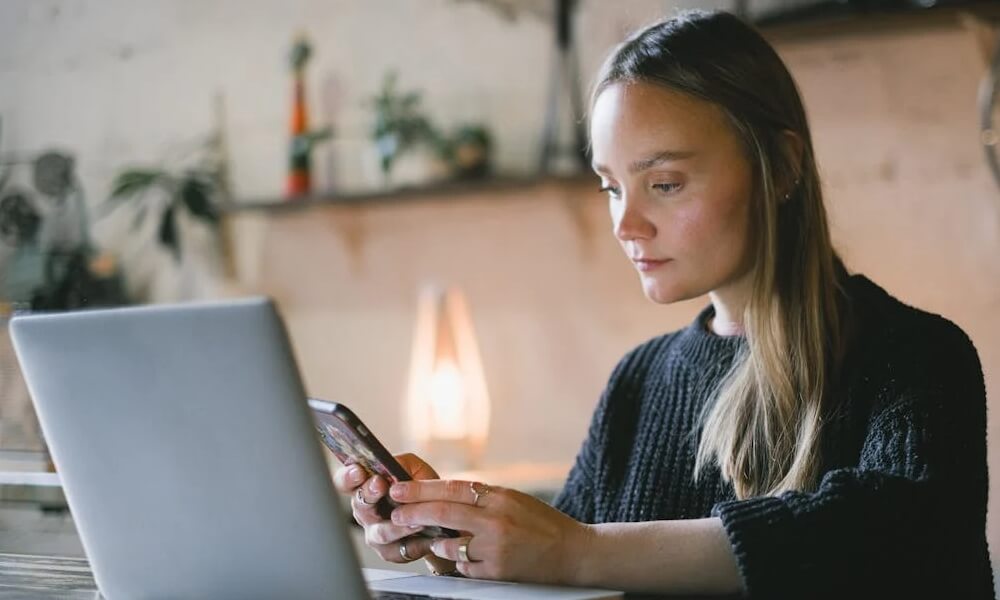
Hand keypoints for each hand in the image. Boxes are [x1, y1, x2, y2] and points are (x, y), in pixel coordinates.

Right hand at [332, 454, 456, 573]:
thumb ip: (402, 463)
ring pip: (380, 532)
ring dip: (397, 525)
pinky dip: (414, 542)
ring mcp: (375, 533)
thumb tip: (391, 467)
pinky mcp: (389, 552)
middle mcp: (366, 512)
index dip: (348, 477)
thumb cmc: (422, 489)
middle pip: (359, 505)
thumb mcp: (415, 468)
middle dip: (369, 493)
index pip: (346, 482)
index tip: (358, 471)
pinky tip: (425, 535)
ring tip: (414, 519)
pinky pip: (398, 550)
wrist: (440, 515)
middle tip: (380, 484)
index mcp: (366, 488)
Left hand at [387, 479, 592, 583]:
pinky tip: (465, 558)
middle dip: (413, 513)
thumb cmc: (543, 524)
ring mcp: (495, 547)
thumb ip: (483, 498)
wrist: (574, 552)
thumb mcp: (514, 500)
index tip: (399, 489)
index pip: (452, 488)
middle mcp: (495, 519)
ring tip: (434, 540)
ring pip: (448, 544)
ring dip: (436, 543)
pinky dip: (459, 562)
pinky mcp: (496, 570)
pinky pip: (463, 566)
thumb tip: (446, 495)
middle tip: (395, 513)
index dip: (421, 489)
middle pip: (443, 513)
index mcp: (499, 496)